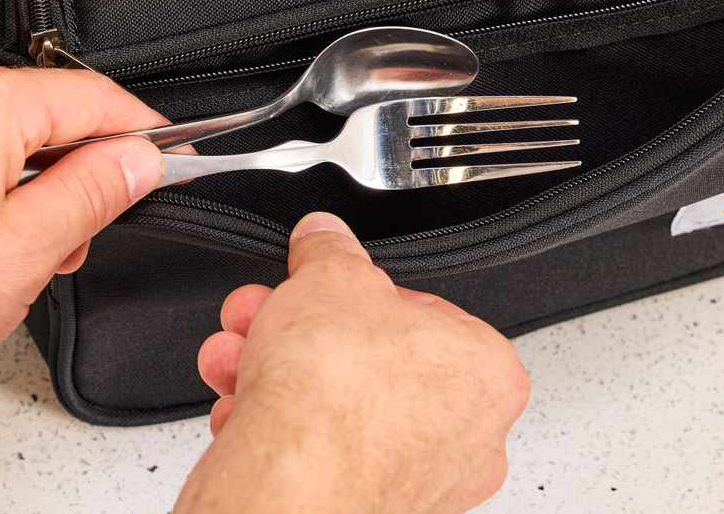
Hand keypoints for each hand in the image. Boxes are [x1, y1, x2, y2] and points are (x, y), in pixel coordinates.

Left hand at [0, 59, 170, 396]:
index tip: (167, 159)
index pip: (91, 98)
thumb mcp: (29, 248)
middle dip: (73, 174)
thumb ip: (97, 189)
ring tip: (13, 259)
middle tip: (75, 241)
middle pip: (42, 114)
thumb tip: (137, 158)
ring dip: (26, 186)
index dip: (140, 134)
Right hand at [177, 213, 530, 513]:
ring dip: (276, 373)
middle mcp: (468, 436)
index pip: (420, 311)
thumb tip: (324, 237)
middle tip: (264, 314)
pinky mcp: (370, 508)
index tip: (319, 287)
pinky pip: (322, 454)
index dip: (354, 293)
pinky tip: (242, 407)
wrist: (289, 485)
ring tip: (236, 354)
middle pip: (371, 360)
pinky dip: (280, 427)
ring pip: (340, 409)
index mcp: (487, 372)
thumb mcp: (330, 278)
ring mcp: (421, 482)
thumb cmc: (335, 396)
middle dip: (300, 333)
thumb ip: (329, 249)